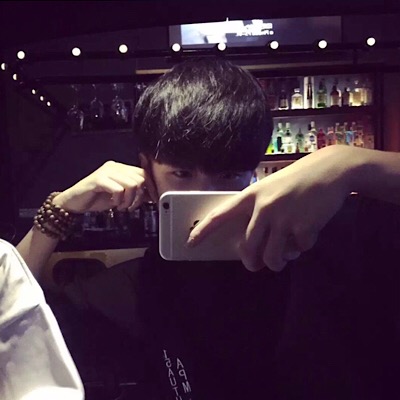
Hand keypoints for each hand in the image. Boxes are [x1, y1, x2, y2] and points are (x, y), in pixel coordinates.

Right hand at [52, 161, 157, 212]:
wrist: (74, 203)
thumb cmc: (97, 199)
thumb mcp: (121, 197)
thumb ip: (136, 193)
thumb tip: (152, 195)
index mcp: (121, 168)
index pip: (144, 173)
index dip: (151, 187)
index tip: (153, 200)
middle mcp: (115, 166)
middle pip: (140, 178)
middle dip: (140, 196)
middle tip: (131, 206)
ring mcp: (107, 171)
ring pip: (132, 184)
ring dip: (130, 200)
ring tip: (122, 206)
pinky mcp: (99, 179)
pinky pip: (118, 189)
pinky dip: (119, 200)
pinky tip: (114, 204)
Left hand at [188, 146, 354, 271]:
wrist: (331, 169)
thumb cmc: (299, 179)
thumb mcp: (271, 188)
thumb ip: (259, 210)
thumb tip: (257, 242)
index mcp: (252, 196)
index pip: (221, 215)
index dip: (203, 230)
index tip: (190, 243)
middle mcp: (263, 208)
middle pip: (249, 248)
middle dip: (252, 262)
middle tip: (256, 265)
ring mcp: (283, 218)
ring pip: (273, 257)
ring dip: (278, 262)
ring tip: (284, 257)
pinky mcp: (304, 227)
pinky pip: (299, 250)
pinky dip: (303, 247)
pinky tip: (308, 233)